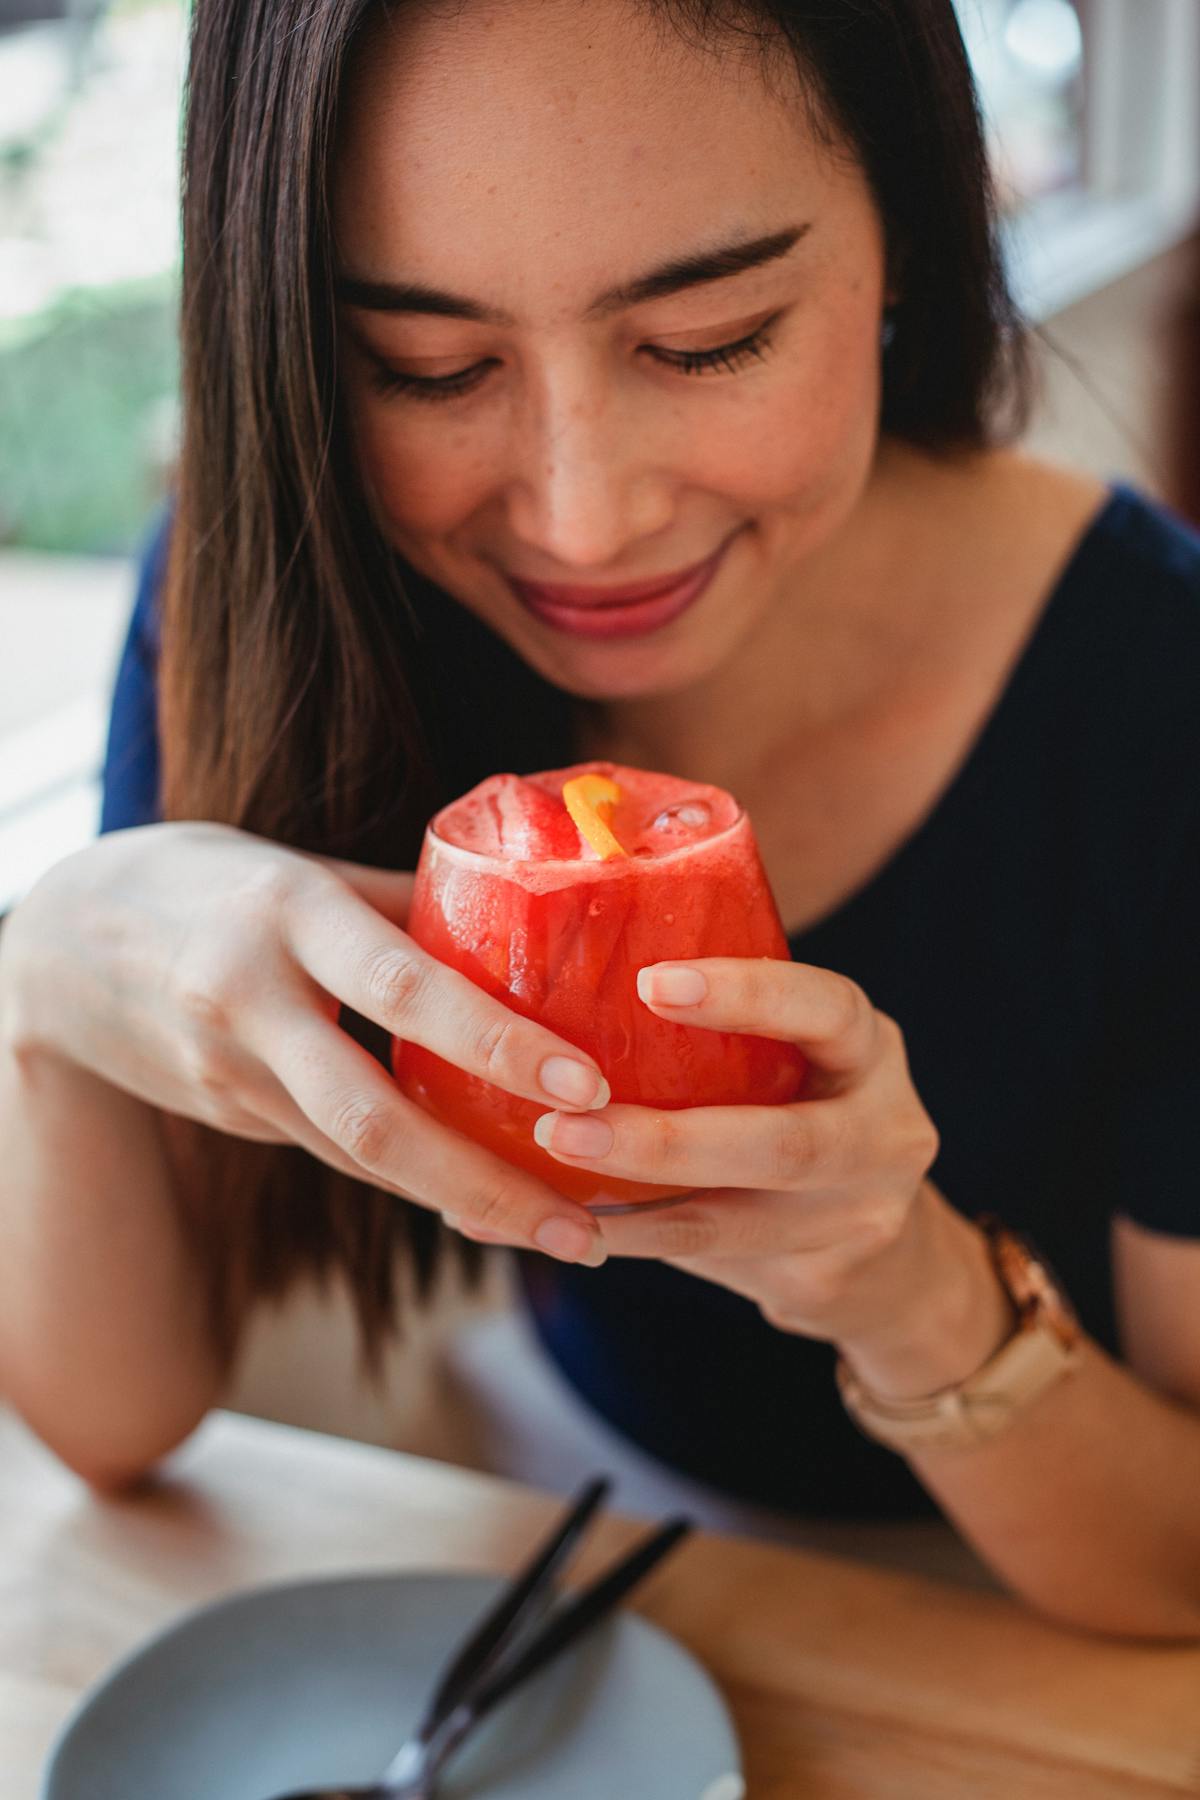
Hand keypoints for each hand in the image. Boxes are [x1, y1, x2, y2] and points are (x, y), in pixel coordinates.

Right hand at [6, 823, 608, 1264]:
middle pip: (374, 1116)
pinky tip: (486, 1204)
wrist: (63, 944)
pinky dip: (415, 1181)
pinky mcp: (231, 1117)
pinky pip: (338, 1156)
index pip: (401, 985)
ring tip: (565, 1233)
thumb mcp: (308, 870)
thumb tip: (540, 930)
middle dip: (484, 1182)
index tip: (585, 1081)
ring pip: (361, 1156)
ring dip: (464, 1202)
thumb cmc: (215, 884)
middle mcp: (252, 1003)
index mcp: (288, 915)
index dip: (493, 1040)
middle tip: (583, 1228)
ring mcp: (232, 1074)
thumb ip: (410, 906)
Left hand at [525, 955, 949, 1344]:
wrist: (877, 1250)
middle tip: (563, 1126)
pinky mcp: (824, 1277)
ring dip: (638, 1204)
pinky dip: (640, 1240)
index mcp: (869, 1049)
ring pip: (744, 1220)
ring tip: (556, 1185)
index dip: (746, 995)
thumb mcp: (792, 1055)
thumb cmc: (796, 1112)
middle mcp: (884, 1132)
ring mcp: (861, 1215)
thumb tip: (567, 959)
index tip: (651, 984)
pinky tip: (576, 1228)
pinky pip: (717, 1258)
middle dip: (668, 1140)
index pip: (827, 1009)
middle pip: (788, 1143)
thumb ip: (719, 1027)